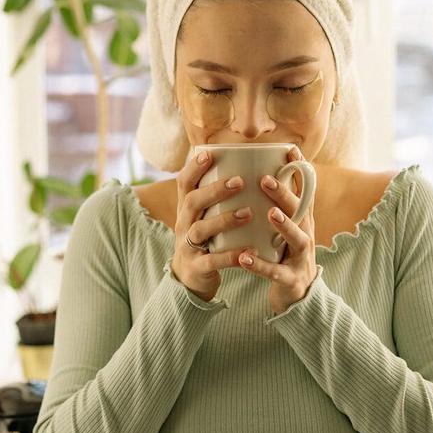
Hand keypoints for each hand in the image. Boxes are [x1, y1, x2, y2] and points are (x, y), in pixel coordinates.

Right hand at [170, 149, 257, 301]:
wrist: (190, 278)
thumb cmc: (207, 239)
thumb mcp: (205, 216)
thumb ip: (217, 196)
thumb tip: (245, 165)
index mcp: (186, 209)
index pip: (184, 183)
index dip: (193, 168)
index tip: (209, 154)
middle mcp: (183, 224)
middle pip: (192, 202)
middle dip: (215, 190)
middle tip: (240, 181)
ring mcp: (188, 246)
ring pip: (201, 230)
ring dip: (224, 220)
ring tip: (249, 213)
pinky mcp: (197, 267)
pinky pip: (212, 260)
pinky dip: (230, 256)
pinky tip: (249, 250)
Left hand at [239, 145, 318, 314]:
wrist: (297, 296)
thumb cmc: (285, 254)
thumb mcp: (285, 228)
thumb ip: (277, 204)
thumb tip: (259, 171)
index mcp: (301, 220)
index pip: (304, 191)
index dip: (300, 170)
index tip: (290, 149)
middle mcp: (305, 235)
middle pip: (300, 211)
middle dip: (285, 194)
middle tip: (265, 179)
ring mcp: (300, 258)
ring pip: (297, 239)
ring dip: (284, 225)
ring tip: (269, 213)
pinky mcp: (291, 280)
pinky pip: (275, 272)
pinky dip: (260, 265)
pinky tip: (244, 258)